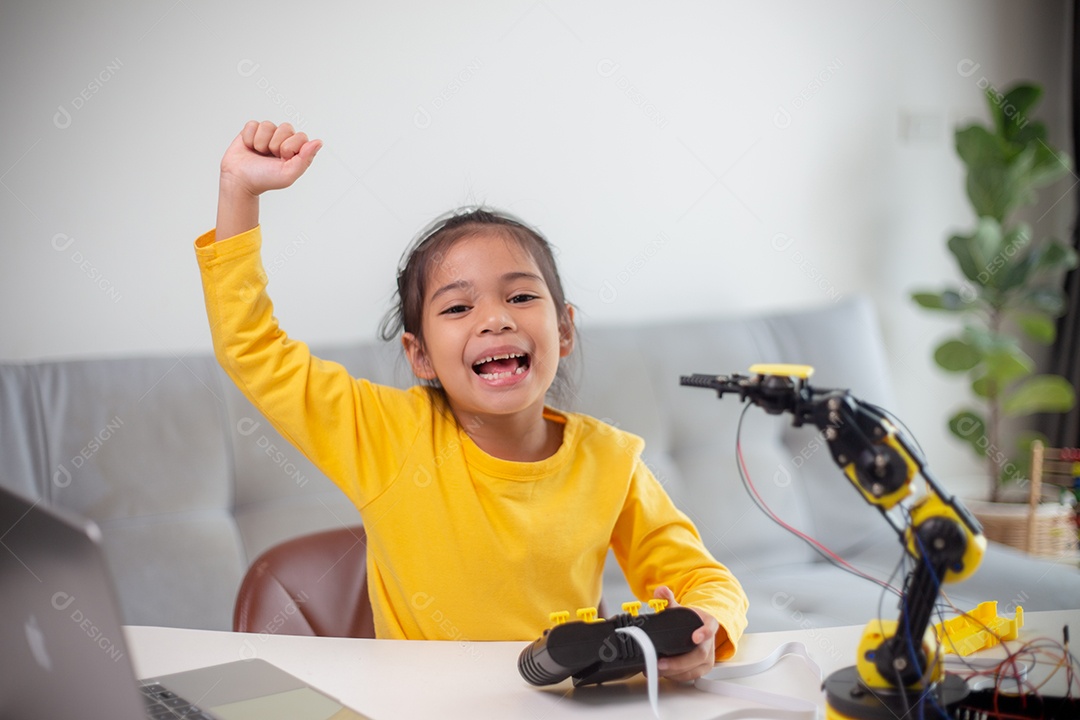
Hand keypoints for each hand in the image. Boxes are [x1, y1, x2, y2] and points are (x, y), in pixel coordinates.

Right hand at [215, 121, 321, 239]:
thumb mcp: (288, 174)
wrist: (239, 180)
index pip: (301, 136)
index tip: (282, 159)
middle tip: (270, 157)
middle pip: (286, 128)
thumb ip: (305, 159)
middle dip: (275, 144)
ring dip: (261, 143)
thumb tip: (319, 142)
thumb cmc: (265, 179)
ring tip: (259, 153)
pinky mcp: (252, 130)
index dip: (289, 147)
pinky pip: (253, 125)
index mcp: (296, 149)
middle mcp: (284, 139)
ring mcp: (268, 133)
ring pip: (268, 125)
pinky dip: (249, 138)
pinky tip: (250, 147)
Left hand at [652, 586, 718, 681]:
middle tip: (661, 663)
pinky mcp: (701, 669)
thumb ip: (668, 599)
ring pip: (695, 669)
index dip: (705, 632)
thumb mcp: (679, 608)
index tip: (696, 637)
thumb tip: (660, 591)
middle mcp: (710, 642)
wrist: (697, 630)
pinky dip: (676, 676)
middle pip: (700, 654)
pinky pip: (691, 676)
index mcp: (708, 623)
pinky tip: (663, 673)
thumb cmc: (689, 620)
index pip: (710, 627)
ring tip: (656, 669)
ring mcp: (707, 657)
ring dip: (675, 672)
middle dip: (679, 662)